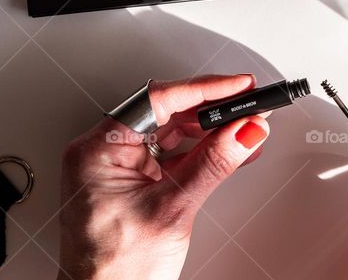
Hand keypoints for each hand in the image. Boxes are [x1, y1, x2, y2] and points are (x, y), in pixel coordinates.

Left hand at [55, 74, 268, 279]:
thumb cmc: (114, 271)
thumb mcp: (173, 209)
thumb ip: (212, 164)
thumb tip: (243, 131)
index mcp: (98, 149)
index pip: (158, 100)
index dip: (204, 90)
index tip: (238, 86)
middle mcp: (104, 152)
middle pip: (166, 113)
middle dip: (212, 110)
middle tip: (249, 105)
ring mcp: (118, 167)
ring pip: (171, 133)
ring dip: (211, 131)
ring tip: (247, 128)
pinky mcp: (133, 181)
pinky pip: (171, 155)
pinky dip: (201, 152)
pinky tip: (230, 149)